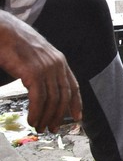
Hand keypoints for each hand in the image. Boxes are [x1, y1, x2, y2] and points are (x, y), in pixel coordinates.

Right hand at [0, 12, 81, 132]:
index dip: (76, 103)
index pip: (73, 86)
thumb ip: (44, 69)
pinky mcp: (33, 72)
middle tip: (53, 129)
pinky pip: (38, 98)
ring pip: (51, 100)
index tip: (78, 117)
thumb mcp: (36, 56)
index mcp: (60, 61)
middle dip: (59, 116)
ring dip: (46, 117)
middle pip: (63, 97)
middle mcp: (57, 65)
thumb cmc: (15, 43)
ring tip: (40, 127)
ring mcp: (46, 68)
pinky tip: (32, 120)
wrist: (3, 31)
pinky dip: (36, 112)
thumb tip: (43, 86)